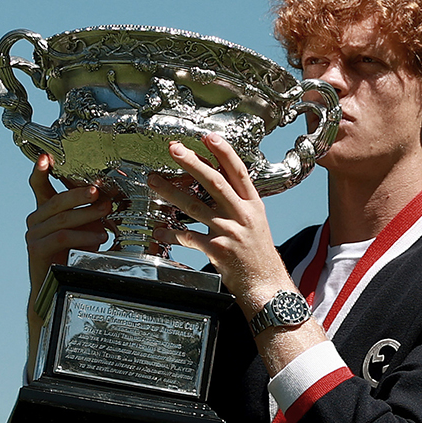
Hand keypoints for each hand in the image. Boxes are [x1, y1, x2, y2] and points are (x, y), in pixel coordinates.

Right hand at [25, 153, 110, 312]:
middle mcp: (35, 218)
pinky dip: (82, 236)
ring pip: (62, 218)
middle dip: (80, 195)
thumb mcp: (84, 228)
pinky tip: (99, 239)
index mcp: (45, 210)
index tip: (46, 156)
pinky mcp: (37, 249)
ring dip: (87, 216)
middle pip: (57, 200)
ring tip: (106, 217)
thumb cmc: (73, 255)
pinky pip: (61, 236)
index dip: (40, 169)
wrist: (57, 286)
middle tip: (99, 193)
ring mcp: (33, 234)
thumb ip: (90, 213)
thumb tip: (110, 198)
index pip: (38, 184)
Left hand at [148, 135, 293, 318]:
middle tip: (175, 149)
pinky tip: (158, 230)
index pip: (238, 172)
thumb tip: (219, 182)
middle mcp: (242, 215)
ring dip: (171, 191)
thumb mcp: (256, 223)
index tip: (208, 136)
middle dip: (193, 162)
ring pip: (195, 206)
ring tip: (154, 181)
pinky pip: (188, 237)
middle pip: (215, 182)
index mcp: (253, 205)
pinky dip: (171, 232)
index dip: (223, 152)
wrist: (267, 285)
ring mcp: (229, 232)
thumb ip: (239, 203)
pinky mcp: (217, 250)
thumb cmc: (259, 256)